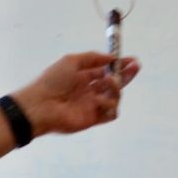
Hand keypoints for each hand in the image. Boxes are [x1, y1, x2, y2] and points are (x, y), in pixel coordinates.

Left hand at [15, 52, 141, 135]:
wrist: (41, 105)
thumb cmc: (53, 81)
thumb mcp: (71, 61)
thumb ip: (93, 58)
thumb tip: (111, 58)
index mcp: (84, 77)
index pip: (107, 71)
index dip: (119, 66)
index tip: (131, 60)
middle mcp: (91, 91)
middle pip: (115, 84)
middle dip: (126, 75)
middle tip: (135, 67)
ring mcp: (93, 105)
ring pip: (115, 97)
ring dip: (116, 88)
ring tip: (109, 81)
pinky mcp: (94, 119)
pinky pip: (111, 112)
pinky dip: (109, 105)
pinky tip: (99, 100)